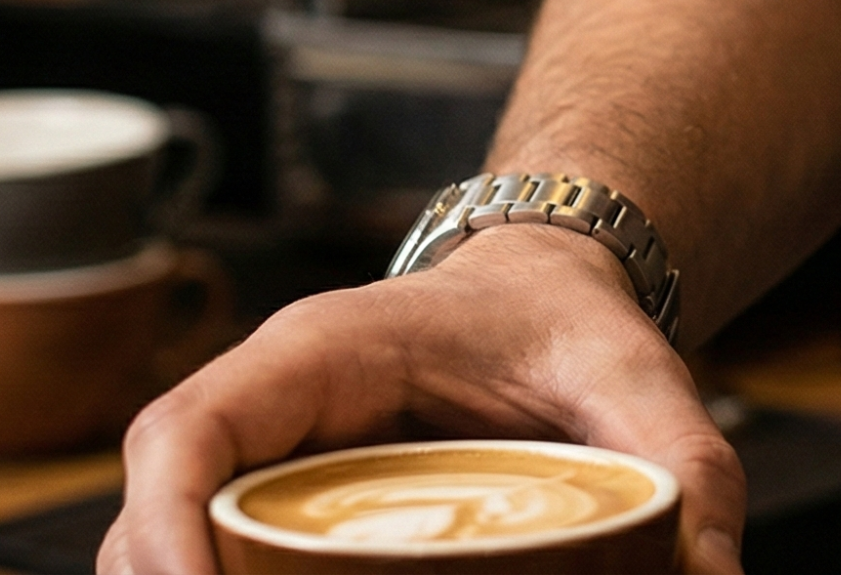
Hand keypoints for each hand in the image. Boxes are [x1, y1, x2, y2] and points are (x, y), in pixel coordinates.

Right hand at [97, 225, 745, 574]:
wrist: (552, 293)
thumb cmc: (572, 324)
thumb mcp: (639, 380)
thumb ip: (687, 467)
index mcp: (322, 352)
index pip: (186, 432)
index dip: (165, 526)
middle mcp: (269, 408)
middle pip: (153, 516)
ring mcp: (266, 464)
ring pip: (166, 550)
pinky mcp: (284, 512)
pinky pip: (219, 560)